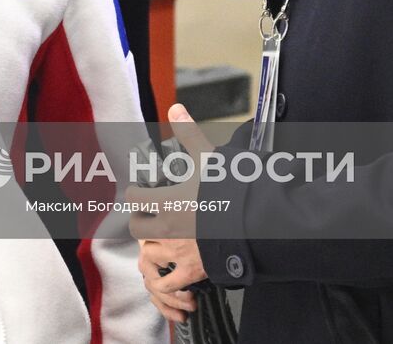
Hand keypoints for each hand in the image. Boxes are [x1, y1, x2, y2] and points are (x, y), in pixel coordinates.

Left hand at [130, 103, 214, 322]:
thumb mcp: (210, 158)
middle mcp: (168, 227)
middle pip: (137, 228)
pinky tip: (173, 277)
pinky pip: (168, 284)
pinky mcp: (193, 272)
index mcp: (168, 200)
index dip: (135, 194)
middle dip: (141, 222)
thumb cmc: (233, 192)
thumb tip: (176, 109)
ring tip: (160, 244)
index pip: (134, 198)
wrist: (257, 225)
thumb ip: (190, 135)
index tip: (141, 192)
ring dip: (152, 250)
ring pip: (148, 256)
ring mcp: (179, 252)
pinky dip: (167, 283)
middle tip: (148, 218)